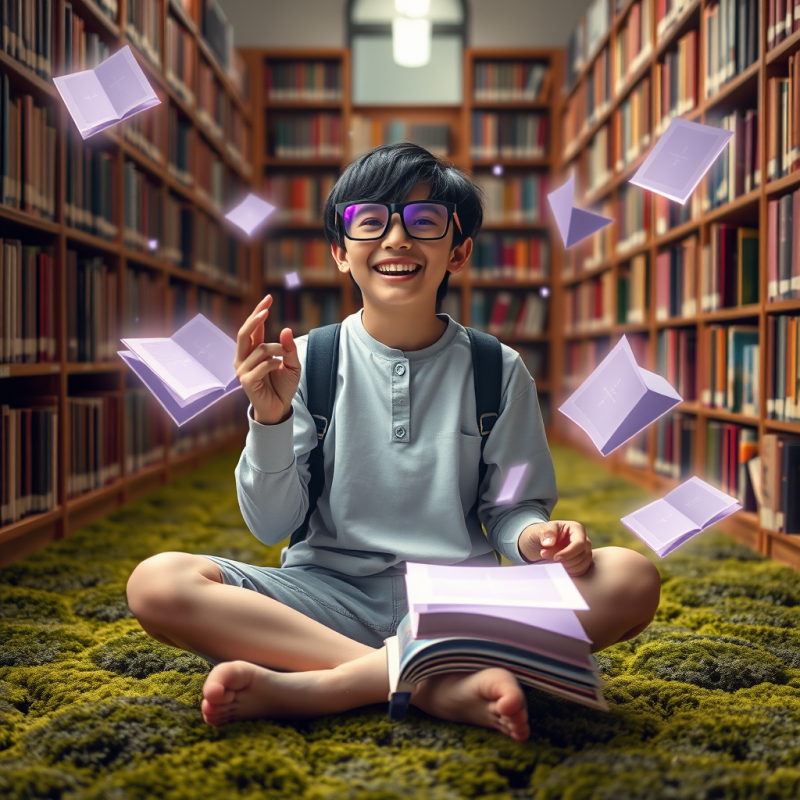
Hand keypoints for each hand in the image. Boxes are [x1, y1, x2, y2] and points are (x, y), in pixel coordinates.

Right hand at [234, 294, 300, 424]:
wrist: (280, 408)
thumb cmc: (283, 385)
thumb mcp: (293, 364)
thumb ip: (289, 348)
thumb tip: (285, 329)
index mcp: (254, 351)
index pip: (254, 327)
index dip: (259, 312)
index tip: (269, 298)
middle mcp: (244, 358)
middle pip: (244, 333)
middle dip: (254, 319)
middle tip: (266, 311)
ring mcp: (243, 369)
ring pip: (259, 349)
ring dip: (276, 350)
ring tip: (284, 359)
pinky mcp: (246, 381)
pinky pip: (262, 366)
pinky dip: (274, 364)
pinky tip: (279, 368)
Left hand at [518, 520, 592, 576]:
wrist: (536, 544)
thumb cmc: (539, 534)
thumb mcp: (539, 530)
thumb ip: (545, 534)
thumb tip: (549, 543)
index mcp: (576, 528)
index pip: (579, 543)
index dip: (568, 553)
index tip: (555, 558)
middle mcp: (583, 539)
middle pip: (582, 555)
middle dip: (564, 560)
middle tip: (547, 557)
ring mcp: (584, 552)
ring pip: (582, 565)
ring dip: (566, 567)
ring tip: (551, 561)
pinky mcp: (581, 562)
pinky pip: (580, 571)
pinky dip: (569, 572)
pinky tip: (558, 567)